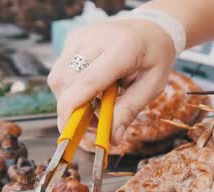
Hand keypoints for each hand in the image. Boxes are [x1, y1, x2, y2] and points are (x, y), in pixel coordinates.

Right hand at [48, 18, 175, 144]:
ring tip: (95, 109)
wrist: (150, 29)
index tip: (71, 133)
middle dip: (72, 111)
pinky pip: (61, 72)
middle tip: (92, 127)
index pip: (88, 81)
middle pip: (66, 81)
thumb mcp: (152, 86)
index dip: (74, 110)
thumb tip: (112, 139)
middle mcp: (96, 38)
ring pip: (59, 78)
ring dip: (71, 101)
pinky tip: (91, 92)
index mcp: (123, 48)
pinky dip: (71, 90)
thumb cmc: (154, 58)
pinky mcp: (72, 39)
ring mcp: (81, 37)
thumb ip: (130, 110)